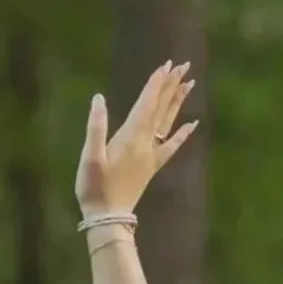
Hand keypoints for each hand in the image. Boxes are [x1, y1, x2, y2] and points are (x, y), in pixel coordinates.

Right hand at [75, 62, 197, 221]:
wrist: (109, 218)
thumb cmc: (94, 188)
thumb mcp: (90, 157)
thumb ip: (96, 127)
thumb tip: (99, 98)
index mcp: (130, 137)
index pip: (146, 104)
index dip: (155, 84)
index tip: (166, 65)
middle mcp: (145, 143)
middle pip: (160, 109)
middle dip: (171, 86)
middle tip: (183, 66)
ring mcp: (151, 155)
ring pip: (168, 122)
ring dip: (177, 102)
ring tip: (188, 84)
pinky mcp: (152, 167)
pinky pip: (171, 147)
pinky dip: (182, 134)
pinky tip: (192, 124)